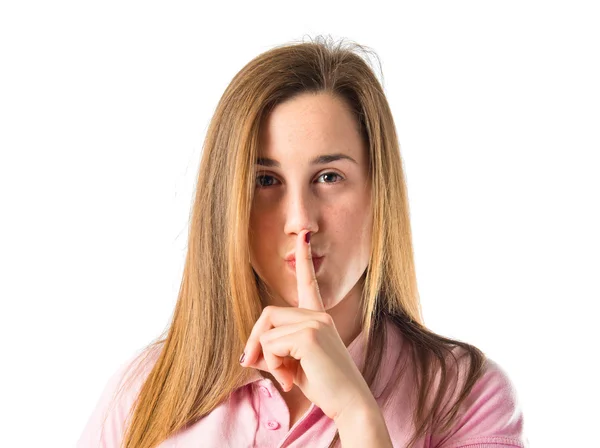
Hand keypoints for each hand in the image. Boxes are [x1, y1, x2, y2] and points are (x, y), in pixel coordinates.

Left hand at [240, 230, 374, 420]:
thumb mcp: (295, 365)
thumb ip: (275, 350)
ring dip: (267, 359)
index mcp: (318, 318)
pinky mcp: (309, 334)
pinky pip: (270, 344)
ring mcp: (315, 322)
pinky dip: (272, 366)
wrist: (351, 404)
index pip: (308, 283)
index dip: (304, 258)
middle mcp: (318, 315)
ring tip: (286, 378)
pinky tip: (291, 380)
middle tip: (259, 367)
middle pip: (268, 314)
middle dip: (256, 342)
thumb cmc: (326, 387)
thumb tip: (248, 354)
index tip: (304, 234)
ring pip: (266, 330)